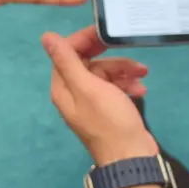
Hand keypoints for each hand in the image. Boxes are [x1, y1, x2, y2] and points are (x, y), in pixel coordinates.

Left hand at [42, 27, 157, 165]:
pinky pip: (114, 87)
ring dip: (123, 70)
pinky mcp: (108, 108)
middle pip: (88, 62)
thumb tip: (46, 36)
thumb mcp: (88, 87)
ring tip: (142, 73)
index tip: (105, 32)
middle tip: (126, 47)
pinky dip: (127, 84)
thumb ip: (67, 61)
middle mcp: (74, 93)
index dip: (84, 39)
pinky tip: (141, 89)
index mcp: (63, 88)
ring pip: (104, 74)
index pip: (67, 53)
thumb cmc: (109, 120)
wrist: (131, 156)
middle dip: (109, 56)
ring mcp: (91, 102)